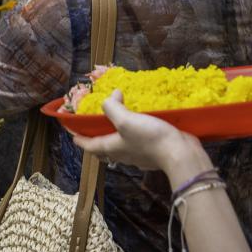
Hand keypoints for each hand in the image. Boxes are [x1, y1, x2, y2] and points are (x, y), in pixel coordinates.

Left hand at [72, 90, 209, 173]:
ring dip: (113, 137)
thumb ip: (113, 108)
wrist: (180, 154)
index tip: (71, 132)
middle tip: (91, 129)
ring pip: (119, 147)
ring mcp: (138, 155)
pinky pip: (135, 144)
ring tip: (114, 123)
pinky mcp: (152, 152)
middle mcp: (123, 154)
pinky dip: (131, 135)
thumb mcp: (127, 120)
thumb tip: (110, 97)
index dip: (79, 138)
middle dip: (95, 140)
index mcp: (112, 148)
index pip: (90, 145)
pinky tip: (138, 126)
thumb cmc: (150, 138)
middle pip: (103, 148)